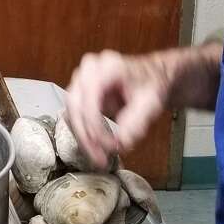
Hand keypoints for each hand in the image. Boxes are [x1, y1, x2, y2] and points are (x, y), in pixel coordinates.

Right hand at [64, 50, 171, 169]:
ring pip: (71, 114)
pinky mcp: (79, 94)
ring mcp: (81, 80)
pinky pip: (75, 117)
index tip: (110, 145)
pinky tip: (95, 148)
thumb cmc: (150, 83)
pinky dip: (84, 134)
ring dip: (83, 138)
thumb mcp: (150, 101)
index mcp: (107, 66)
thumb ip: (137, 121)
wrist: (151, 77)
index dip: (96, 126)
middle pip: (75, 106)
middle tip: (99, 157)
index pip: (89, 98)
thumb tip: (122, 141)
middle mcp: (89, 71)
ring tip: (98, 157)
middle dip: (86, 136)